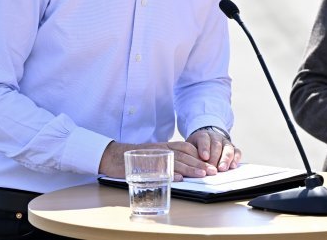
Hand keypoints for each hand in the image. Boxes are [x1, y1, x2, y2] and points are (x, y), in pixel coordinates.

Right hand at [98, 140, 220, 181]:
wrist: (114, 156)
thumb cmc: (136, 157)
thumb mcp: (154, 154)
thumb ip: (168, 158)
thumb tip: (184, 170)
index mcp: (164, 146)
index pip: (186, 147)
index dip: (199, 155)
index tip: (210, 163)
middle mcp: (161, 149)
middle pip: (185, 155)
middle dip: (200, 163)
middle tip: (212, 171)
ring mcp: (154, 157)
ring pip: (176, 162)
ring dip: (190, 169)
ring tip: (202, 175)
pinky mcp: (145, 166)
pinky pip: (160, 169)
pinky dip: (170, 174)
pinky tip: (180, 179)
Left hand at [186, 127, 241, 173]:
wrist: (205, 140)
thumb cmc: (196, 148)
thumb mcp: (190, 148)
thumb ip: (191, 154)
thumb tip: (191, 166)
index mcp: (203, 135)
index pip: (204, 139)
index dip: (204, 148)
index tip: (204, 157)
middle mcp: (216, 137)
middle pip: (216, 145)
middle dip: (215, 157)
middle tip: (213, 167)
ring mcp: (225, 142)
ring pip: (228, 148)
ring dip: (226, 159)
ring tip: (222, 168)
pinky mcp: (233, 148)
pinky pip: (237, 152)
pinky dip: (236, 158)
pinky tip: (233, 166)